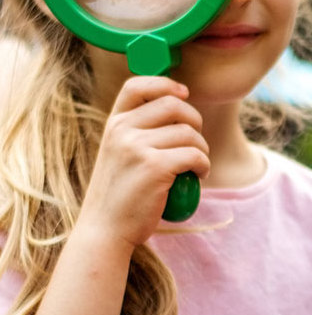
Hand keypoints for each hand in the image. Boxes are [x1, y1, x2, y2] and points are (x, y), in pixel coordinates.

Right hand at [77, 77, 209, 249]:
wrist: (105, 231)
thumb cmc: (120, 194)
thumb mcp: (119, 154)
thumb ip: (138, 132)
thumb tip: (178, 106)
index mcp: (113, 124)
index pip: (137, 85)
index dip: (165, 84)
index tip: (184, 93)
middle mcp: (122, 131)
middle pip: (174, 105)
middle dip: (195, 120)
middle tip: (195, 142)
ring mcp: (137, 147)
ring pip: (189, 133)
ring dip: (203, 148)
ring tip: (196, 165)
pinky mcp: (155, 167)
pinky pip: (195, 155)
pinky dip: (204, 165)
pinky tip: (199, 175)